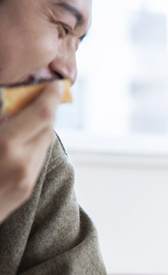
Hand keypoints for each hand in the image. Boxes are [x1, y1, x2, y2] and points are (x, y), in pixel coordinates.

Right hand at [0, 81, 62, 222]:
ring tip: (30, 113)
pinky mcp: (25, 191)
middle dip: (47, 108)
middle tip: (43, 93)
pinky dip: (33, 144)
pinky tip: (21, 136)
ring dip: (41, 126)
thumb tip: (4, 101)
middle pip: (48, 128)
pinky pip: (37, 160)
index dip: (51, 95)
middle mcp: (22, 164)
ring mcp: (26, 180)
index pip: (42, 114)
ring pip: (44, 144)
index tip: (55, 83)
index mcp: (5, 145)